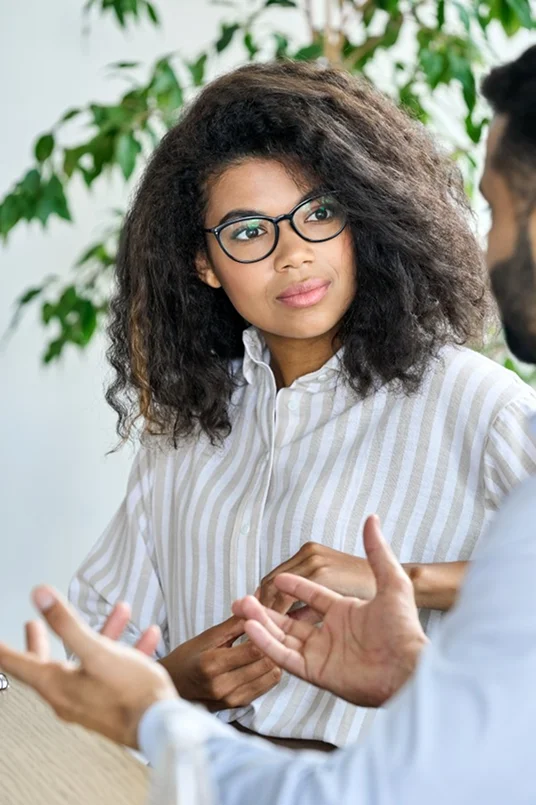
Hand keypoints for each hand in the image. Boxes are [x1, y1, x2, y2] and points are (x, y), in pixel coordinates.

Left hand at [0, 587, 176, 748]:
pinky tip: (145, 638)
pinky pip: (113, 670)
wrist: (162, 726)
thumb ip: (67, 623)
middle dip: (44, 638)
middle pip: (48, 663)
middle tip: (33, 626)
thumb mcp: (96, 650)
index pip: (19, 664)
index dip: (4, 650)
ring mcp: (90, 700)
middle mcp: (69, 696)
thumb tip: (41, 597)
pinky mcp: (111, 702)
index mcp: (58, 684)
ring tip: (116, 615)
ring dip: (101, 633)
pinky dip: (125, 651)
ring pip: (87, 660)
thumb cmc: (130, 694)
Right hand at [159, 617, 281, 709]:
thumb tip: (257, 607)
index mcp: (211, 664)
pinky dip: (268, 672)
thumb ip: (234, 624)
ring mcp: (230, 699)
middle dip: (273, 644)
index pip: (253, 648)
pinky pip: (265, 687)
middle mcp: (222, 686)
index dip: (265, 633)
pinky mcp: (237, 707)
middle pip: (265, 663)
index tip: (267, 622)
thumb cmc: (186, 658)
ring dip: (273, 659)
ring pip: (270, 676)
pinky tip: (261, 661)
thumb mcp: (207, 636)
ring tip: (268, 646)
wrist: (172, 687)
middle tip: (272, 632)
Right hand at [233, 516, 427, 707]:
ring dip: (260, 622)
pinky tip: (252, 627)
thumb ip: (377, 550)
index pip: (311, 597)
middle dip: (265, 608)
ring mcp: (322, 653)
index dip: (293, 588)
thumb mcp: (392, 581)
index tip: (276, 580)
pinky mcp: (317, 672)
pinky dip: (267, 643)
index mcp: (344, 612)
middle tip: (243, 599)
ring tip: (241, 608)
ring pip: (282, 636)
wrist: (411, 665)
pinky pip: (285, 656)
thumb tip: (372, 517)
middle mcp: (330, 633)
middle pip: (289, 619)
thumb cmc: (405, 627)